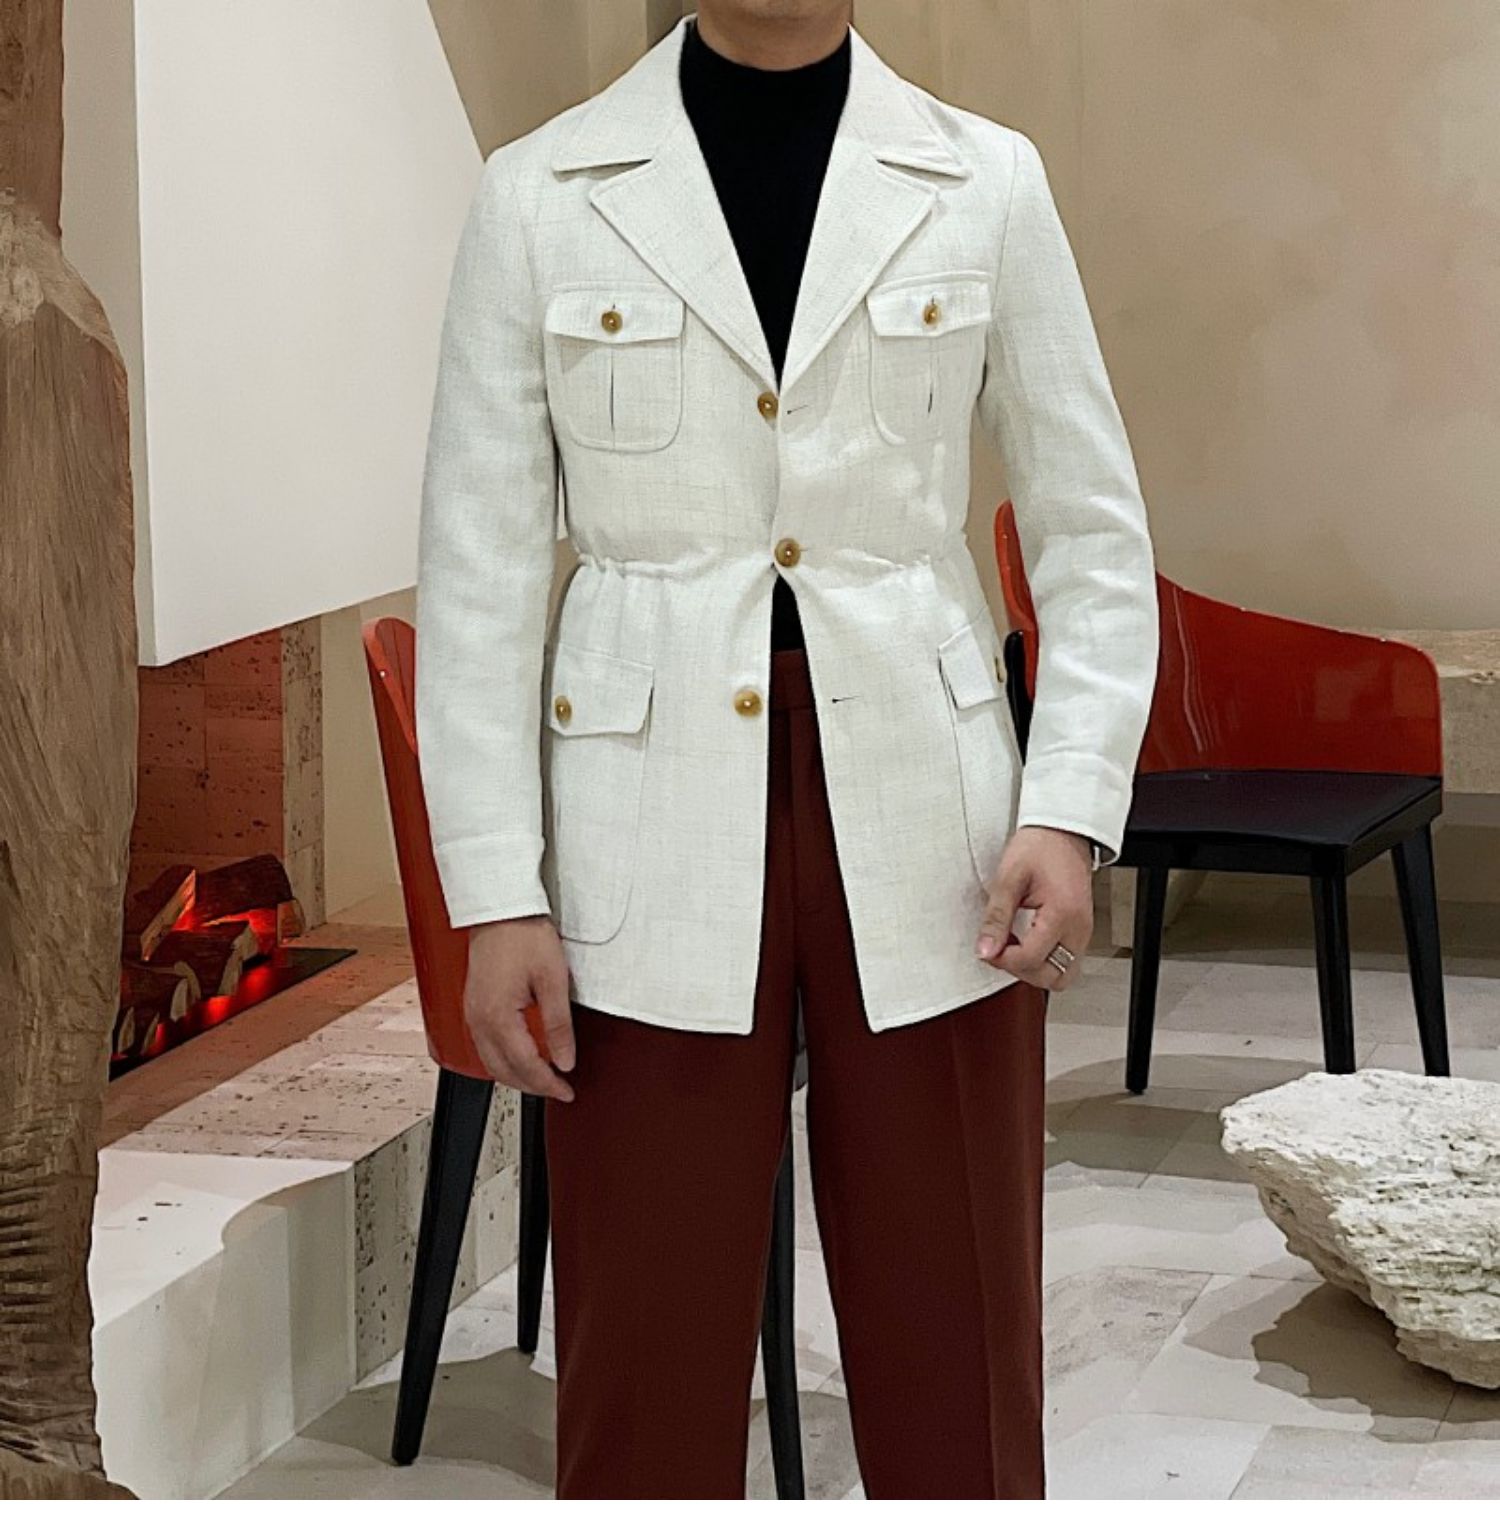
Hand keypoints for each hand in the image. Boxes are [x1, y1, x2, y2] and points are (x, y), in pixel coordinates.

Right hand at [463, 915, 575, 1100]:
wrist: (501, 909)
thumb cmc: (524, 934)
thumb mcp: (553, 980)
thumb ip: (559, 1025)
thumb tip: (565, 1059)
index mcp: (498, 1017)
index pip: (526, 1065)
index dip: (548, 1083)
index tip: (566, 1090)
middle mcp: (479, 1020)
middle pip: (504, 1071)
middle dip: (532, 1086)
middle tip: (558, 1089)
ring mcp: (472, 1013)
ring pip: (492, 1062)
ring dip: (516, 1075)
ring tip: (542, 1078)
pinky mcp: (473, 1005)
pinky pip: (485, 1045)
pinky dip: (504, 1059)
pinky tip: (521, 1056)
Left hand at [975, 826, 1093, 990]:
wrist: (1063, 833)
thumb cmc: (1040, 847)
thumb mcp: (1009, 877)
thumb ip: (996, 917)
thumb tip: (985, 949)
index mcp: (1062, 913)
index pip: (1032, 958)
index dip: (1003, 959)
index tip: (988, 948)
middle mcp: (1079, 928)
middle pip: (1054, 977)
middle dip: (1021, 970)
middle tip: (1000, 949)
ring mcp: (1083, 932)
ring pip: (1063, 975)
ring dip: (1034, 970)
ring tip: (1013, 946)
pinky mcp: (1081, 932)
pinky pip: (1066, 962)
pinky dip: (1044, 961)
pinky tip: (1026, 943)